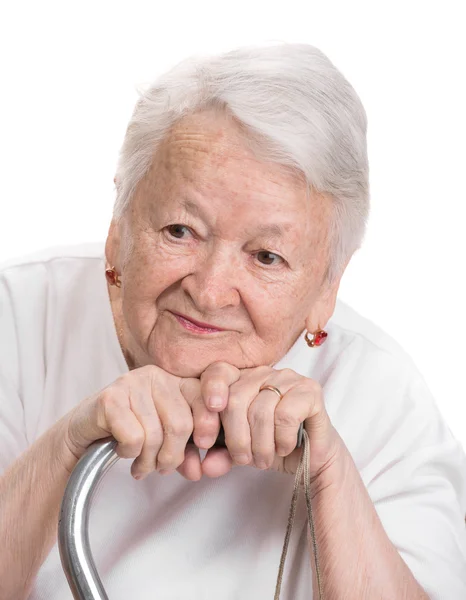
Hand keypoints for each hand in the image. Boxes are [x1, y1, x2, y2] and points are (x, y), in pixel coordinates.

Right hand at [60, 365, 221, 480]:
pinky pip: (133, 438)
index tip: (204, 445)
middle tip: (161, 468)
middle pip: (180, 424)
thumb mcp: (167, 440)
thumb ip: (186, 453)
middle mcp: (156, 376)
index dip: (209, 425)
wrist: (86, 432)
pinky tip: (122, 449)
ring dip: (148, 461)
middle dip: (172, 457)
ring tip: (140, 465)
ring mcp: (132, 384)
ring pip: (155, 435)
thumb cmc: (132, 432)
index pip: (204, 398)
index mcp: (176, 380)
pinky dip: (130, 454)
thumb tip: (198, 472)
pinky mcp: (110, 399)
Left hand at [193, 362, 339, 479]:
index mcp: (241, 378)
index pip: (218, 372)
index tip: (209, 423)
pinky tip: (284, 447)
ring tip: (264, 459)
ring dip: (261, 445)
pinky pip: (285, 415)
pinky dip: (282, 439)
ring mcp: (287, 377)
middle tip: (244, 459)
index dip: (210, 392)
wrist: (308, 457)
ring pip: (261, 410)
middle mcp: (262, 372)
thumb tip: (206, 466)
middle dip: (237, 438)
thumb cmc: (270, 445)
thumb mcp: (237, 451)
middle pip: (236, 399)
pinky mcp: (309, 390)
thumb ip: (220, 455)